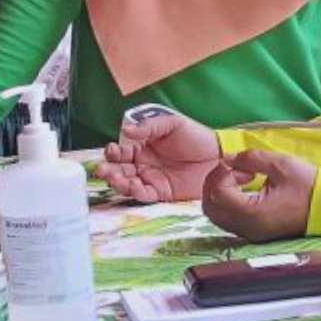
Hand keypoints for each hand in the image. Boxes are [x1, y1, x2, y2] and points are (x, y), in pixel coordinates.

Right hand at [96, 112, 219, 202]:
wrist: (218, 156)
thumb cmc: (196, 137)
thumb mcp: (173, 124)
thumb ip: (149, 127)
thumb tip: (126, 130)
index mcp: (143, 146)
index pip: (121, 151)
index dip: (112, 152)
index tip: (110, 151)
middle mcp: (143, 164)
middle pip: (119, 169)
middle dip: (108, 170)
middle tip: (103, 170)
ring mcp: (151, 179)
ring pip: (127, 184)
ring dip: (118, 182)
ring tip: (115, 179)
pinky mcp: (161, 193)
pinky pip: (144, 195)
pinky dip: (136, 192)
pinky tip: (134, 186)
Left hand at [202, 150, 316, 242]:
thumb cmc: (309, 186)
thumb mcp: (281, 164)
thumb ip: (251, 158)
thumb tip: (228, 157)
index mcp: (253, 214)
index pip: (217, 193)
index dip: (223, 174)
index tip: (244, 167)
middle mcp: (247, 228)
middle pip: (210, 206)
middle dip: (216, 182)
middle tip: (237, 169)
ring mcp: (249, 233)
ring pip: (216, 214)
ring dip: (221, 191)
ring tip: (243, 177)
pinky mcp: (254, 232)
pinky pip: (227, 219)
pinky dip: (228, 201)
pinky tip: (246, 188)